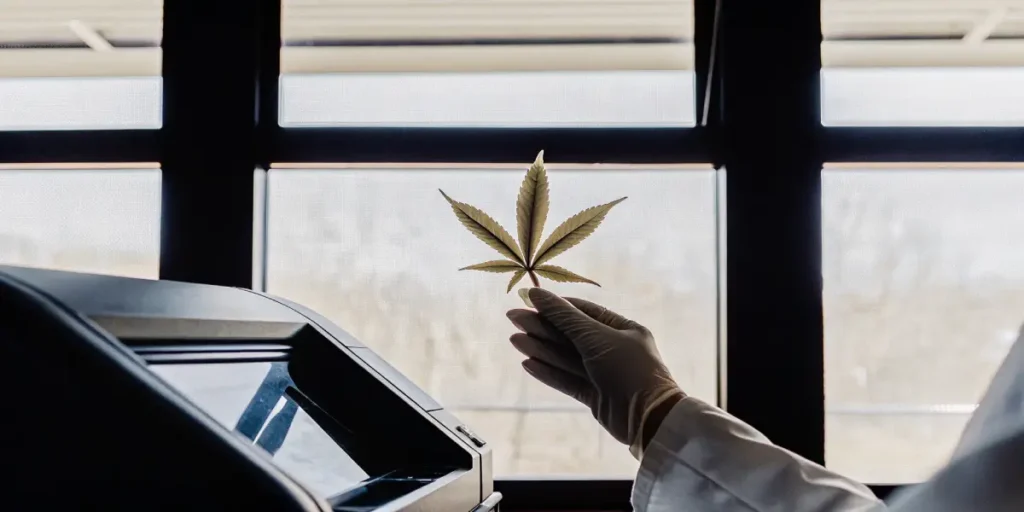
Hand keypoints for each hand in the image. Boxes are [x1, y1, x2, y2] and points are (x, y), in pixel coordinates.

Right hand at [506, 288, 684, 459]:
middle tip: (513, 318)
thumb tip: (536, 294)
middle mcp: (614, 349)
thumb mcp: (595, 337)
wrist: (648, 417)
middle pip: (571, 335)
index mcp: (623, 329)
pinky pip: (568, 379)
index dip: (556, 306)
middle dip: (543, 327)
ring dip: (541, 349)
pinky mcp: (596, 396)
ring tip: (514, 340)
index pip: (584, 312)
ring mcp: (604, 374)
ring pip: (567, 358)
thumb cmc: (627, 369)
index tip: (530, 300)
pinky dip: (549, 372)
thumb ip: (564, 317)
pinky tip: (528, 364)